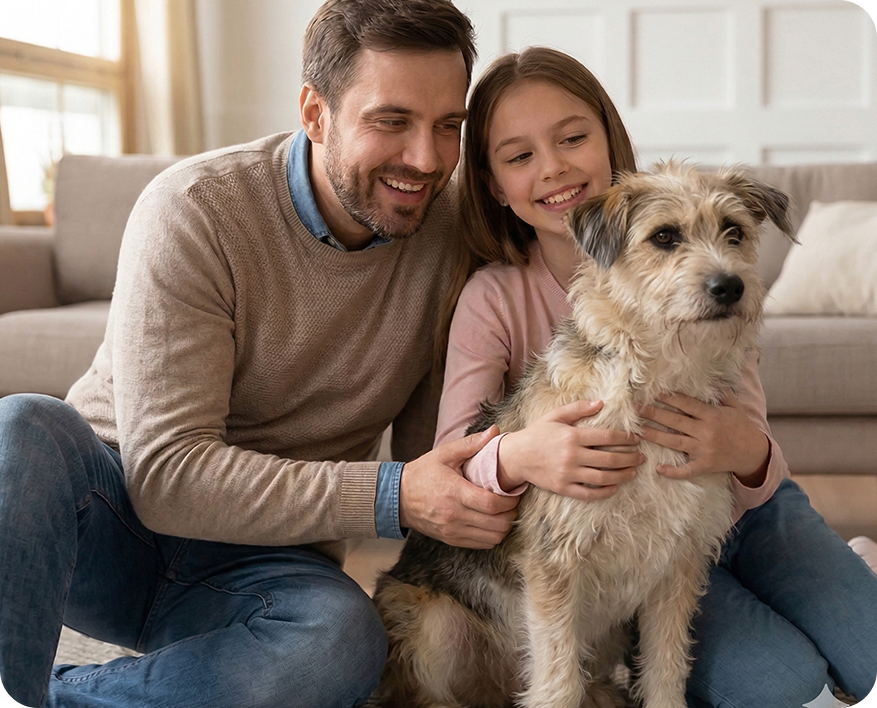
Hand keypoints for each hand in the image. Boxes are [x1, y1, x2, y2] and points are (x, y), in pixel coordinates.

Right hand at [399, 427, 518, 548]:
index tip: (514, 493)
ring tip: (503, 512)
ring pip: (492, 538)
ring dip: (503, 526)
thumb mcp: (444, 454)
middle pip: (496, 524)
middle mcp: (454, 515)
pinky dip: (492, 536)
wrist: (398, 497)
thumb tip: (495, 431)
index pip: (492, 504)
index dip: (510, 501)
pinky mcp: (451, 540)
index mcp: (454, 492)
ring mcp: (452, 530)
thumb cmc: (423, 473)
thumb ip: (471, 444)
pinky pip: (481, 545)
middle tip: (512, 502)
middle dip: (511, 514)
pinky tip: (491, 522)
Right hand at [497, 399, 642, 501]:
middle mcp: (572, 456)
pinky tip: (615, 487)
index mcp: (572, 436)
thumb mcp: (555, 416)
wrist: (516, 456)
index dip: (625, 438)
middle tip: (641, 456)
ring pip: (603, 477)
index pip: (607, 437)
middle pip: (610, 459)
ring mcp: (568, 474)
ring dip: (622, 475)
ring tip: (633, 471)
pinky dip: (605, 492)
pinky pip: (589, 493)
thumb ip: (578, 408)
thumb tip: (601, 403)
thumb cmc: (537, 433)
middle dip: (630, 458)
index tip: (636, 438)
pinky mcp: (563, 488)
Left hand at [638, 389, 768, 484]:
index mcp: (712, 415)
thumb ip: (721, 392)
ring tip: (638, 431)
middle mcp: (706, 432)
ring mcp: (704, 450)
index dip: (669, 398)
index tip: (653, 393)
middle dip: (654, 414)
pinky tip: (658, 469)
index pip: (687, 404)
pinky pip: (687, 470)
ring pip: (675, 442)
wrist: (753, 452)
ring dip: (655, 436)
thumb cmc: (741, 426)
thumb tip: (711, 377)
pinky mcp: (705, 466)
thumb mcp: (734, 406)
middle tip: (636, 409)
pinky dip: (673, 471)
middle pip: (675, 421)